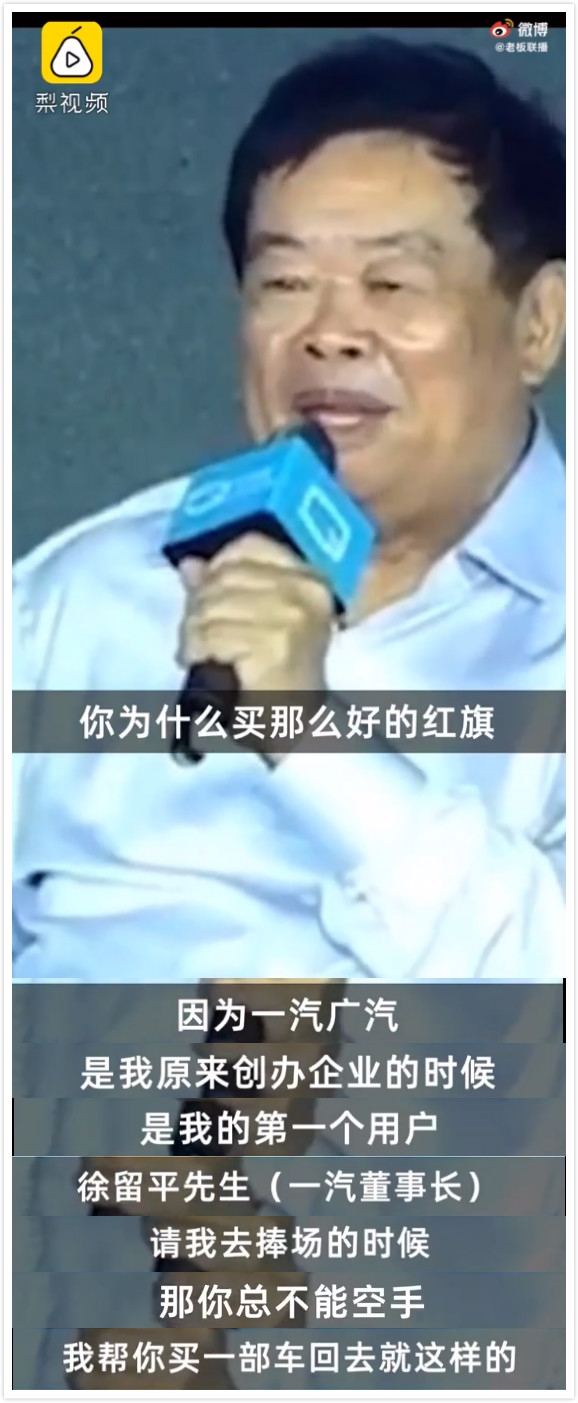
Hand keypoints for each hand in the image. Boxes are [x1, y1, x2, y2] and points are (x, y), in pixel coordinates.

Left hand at [177, 533, 333, 695]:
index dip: (217, 565)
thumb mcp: (258, 623)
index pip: (250, 545)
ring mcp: (290, 616)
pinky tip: (205, 665)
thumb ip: (224, 588)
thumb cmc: (279, 679)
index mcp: (308, 579)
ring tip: (201, 653)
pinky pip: (211, 635)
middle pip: (224, 576)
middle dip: (199, 607)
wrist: (297, 729)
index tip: (205, 594)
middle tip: (198, 637)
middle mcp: (304, 592)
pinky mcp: (272, 644)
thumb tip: (190, 564)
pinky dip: (198, 651)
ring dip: (194, 633)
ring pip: (211, 606)